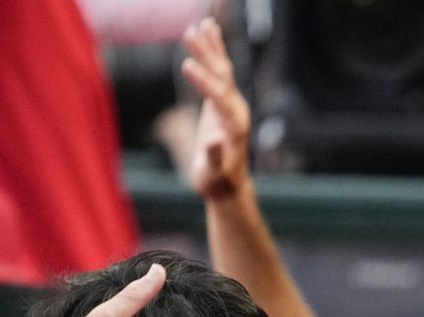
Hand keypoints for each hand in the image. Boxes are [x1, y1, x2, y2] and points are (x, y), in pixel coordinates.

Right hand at [181, 18, 250, 201]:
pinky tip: (209, 34)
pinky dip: (214, 53)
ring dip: (212, 48)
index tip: (186, 65)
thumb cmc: (216, 181)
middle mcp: (237, 111)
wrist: (228, 184)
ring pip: (223, 71)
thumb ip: (214, 155)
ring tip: (203, 25)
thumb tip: (213, 140)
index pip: (219, 97)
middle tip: (190, 33)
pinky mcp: (224, 101)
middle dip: (207, 56)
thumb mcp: (212, 172)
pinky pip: (220, 73)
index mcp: (234, 126)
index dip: (203, 82)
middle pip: (222, 77)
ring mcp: (233, 104)